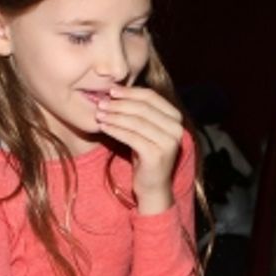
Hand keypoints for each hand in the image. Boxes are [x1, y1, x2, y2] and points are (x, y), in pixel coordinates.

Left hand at [95, 85, 183, 214]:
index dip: (130, 92)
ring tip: (99, 113)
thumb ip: (139, 110)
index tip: (111, 90)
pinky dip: (115, 130)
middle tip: (101, 102)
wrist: (152, 186)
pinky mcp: (157, 154)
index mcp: (175, 118)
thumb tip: (116, 90)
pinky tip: (103, 127)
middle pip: (143, 108)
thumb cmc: (145, 154)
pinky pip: (131, 137)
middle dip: (119, 103)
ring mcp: (169, 142)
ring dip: (114, 116)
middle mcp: (176, 128)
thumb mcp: (145, 129)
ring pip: (136, 121)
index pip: (151, 96)